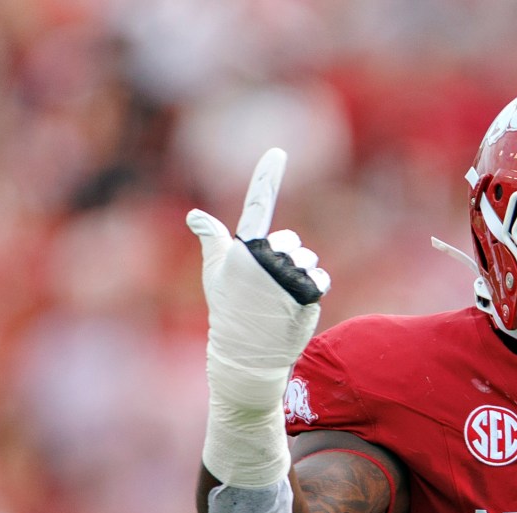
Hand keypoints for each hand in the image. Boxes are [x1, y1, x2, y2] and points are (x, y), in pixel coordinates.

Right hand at [185, 148, 330, 486]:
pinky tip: (297, 307)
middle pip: (291, 242)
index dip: (266, 176)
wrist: (247, 356)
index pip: (256, 205)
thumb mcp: (215, 275)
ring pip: (308, 260)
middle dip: (286, 261)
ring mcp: (287, 275)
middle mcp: (264, 257)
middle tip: (267, 292)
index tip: (277, 152)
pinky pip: (321, 278)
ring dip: (301, 278)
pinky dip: (314, 291)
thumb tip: (195, 216)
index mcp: (242, 248)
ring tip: (280, 303)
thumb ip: (213, 241)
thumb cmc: (228, 313)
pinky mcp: (307, 293)